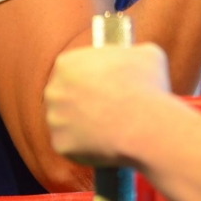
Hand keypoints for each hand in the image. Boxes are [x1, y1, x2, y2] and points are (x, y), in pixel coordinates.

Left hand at [45, 43, 169, 164]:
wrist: (144, 125)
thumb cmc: (146, 85)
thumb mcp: (147, 54)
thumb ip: (131, 53)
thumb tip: (134, 57)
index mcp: (67, 63)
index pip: (74, 67)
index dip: (92, 75)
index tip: (106, 82)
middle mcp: (54, 90)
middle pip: (66, 95)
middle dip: (83, 100)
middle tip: (107, 106)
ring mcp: (55, 119)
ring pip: (68, 122)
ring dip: (84, 124)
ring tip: (110, 127)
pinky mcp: (61, 145)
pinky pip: (73, 145)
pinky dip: (87, 146)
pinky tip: (106, 143)